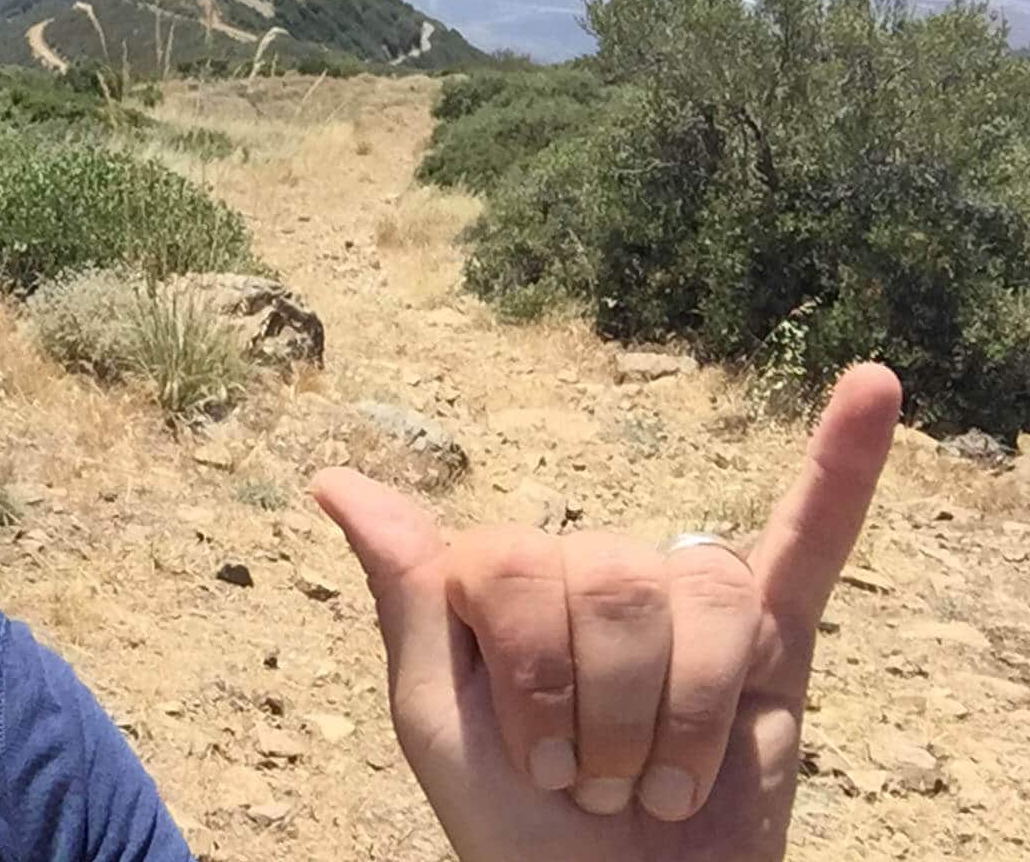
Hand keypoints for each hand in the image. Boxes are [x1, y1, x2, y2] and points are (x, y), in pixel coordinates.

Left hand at [314, 363, 900, 861]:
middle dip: (605, 710)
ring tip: (664, 783)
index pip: (514, 561)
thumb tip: (333, 479)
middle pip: (610, 580)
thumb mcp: (436, 719)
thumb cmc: (518, 828)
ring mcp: (686, 601)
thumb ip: (409, 594)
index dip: (528, 678)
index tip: (536, 767)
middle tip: (602, 786)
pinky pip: (812, 540)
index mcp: (509, 578)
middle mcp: (596, 571)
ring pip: (702, 593)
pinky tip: (871, 387)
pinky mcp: (775, 644)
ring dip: (684, 716)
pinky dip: (845, 465)